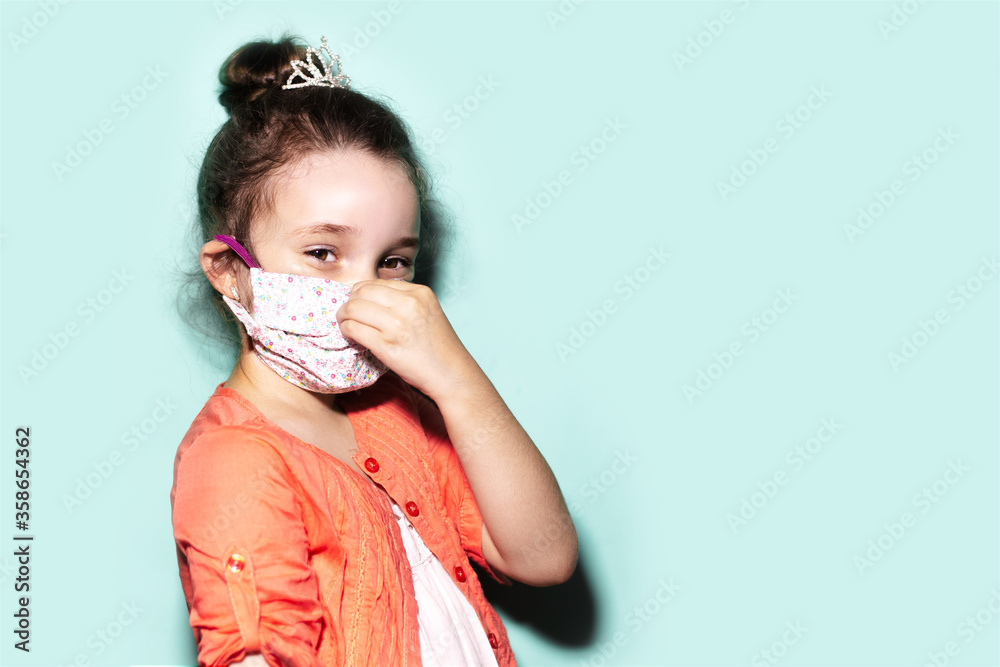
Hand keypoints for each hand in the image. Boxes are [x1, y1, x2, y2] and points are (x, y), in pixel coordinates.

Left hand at [335, 279, 477, 400]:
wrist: (452, 374)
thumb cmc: (438, 347)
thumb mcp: (427, 311)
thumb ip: (403, 301)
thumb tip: (369, 298)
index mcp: (419, 292)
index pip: (375, 283)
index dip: (361, 293)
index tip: (359, 304)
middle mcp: (409, 304)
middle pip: (361, 292)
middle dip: (349, 302)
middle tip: (347, 314)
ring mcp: (397, 325)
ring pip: (353, 309)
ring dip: (344, 317)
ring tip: (347, 324)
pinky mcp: (387, 345)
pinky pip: (354, 329)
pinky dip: (347, 331)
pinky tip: (351, 336)